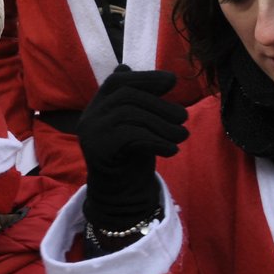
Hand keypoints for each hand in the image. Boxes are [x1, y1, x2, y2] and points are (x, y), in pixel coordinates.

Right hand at [77, 65, 187, 230]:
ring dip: (163, 125)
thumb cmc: (133, 158)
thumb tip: (168, 77)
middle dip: (160, 105)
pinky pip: (131, 136)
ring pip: (130, 115)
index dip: (146, 78)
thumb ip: (147, 105)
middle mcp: (89, 116)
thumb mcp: (141, 126)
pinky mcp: (97, 149)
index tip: (172, 81)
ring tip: (183, 136)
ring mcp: (90, 132)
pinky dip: (156, 141)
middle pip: (127, 96)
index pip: (118, 81)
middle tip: (184, 117)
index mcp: (98, 106)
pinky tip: (172, 149)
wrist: (120, 196)